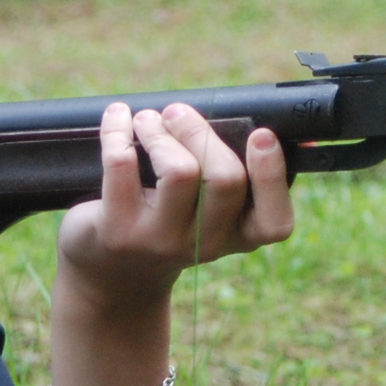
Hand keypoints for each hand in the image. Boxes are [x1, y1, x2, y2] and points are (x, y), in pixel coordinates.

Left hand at [55, 101, 295, 309]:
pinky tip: (118, 117)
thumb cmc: (168, 221)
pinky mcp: (119, 230)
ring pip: (179, 170)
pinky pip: (122, 163)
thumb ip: (226, 174)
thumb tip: (247, 121)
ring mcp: (162, 241)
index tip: (261, 134)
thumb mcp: (206, 212)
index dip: (272, 175)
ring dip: (159, 130)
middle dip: (200, 131)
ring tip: (146, 120)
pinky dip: (117, 129)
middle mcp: (206, 243)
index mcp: (239, 236)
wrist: (111, 271)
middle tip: (177, 114)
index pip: (274, 222)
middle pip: (226, 178)